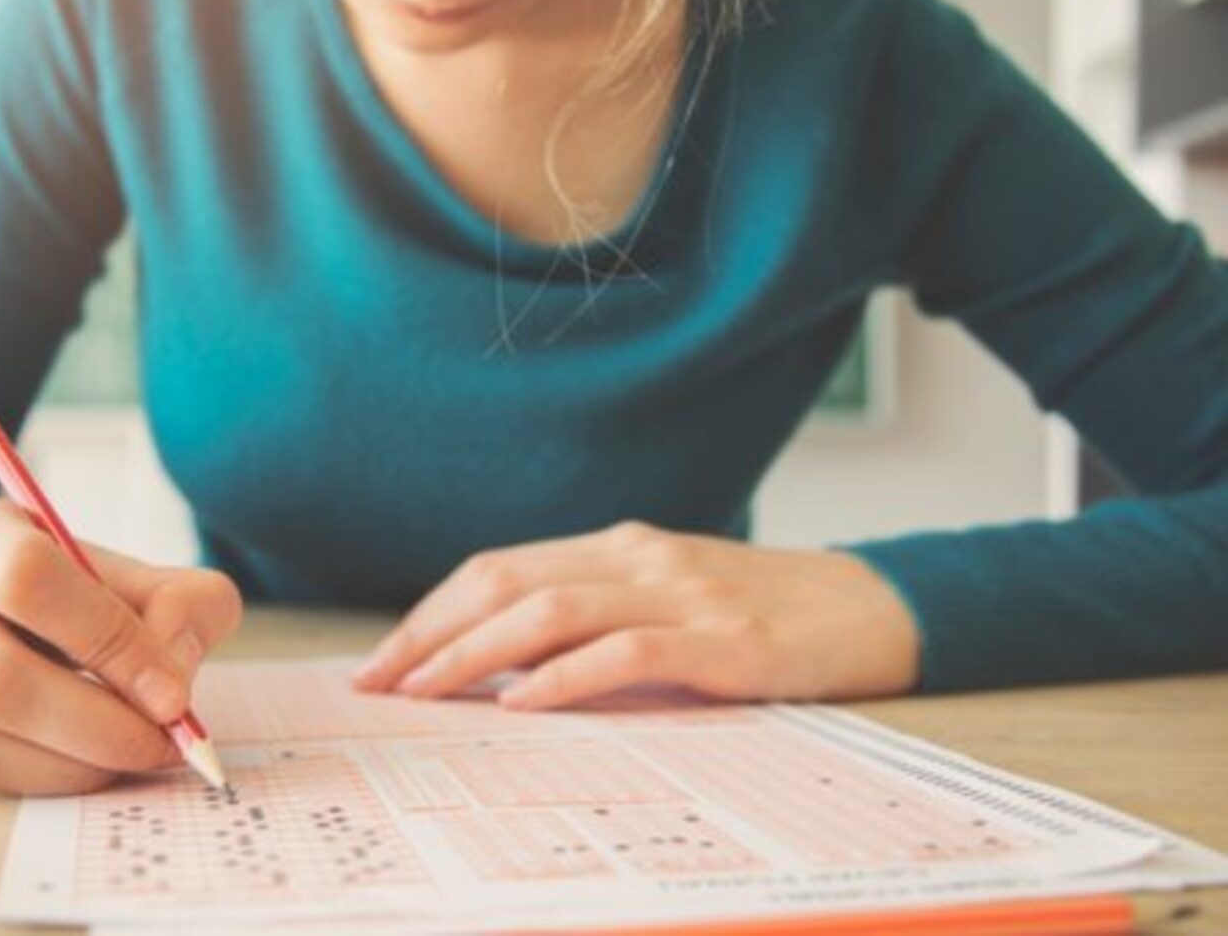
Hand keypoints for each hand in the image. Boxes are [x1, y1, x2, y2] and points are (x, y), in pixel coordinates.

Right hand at [0, 496, 241, 794]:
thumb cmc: (63, 592)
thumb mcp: (129, 576)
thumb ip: (183, 604)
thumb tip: (172, 673)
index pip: (26, 578)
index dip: (107, 642)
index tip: (171, 693)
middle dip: (95, 723)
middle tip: (160, 743)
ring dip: (62, 764)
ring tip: (122, 758)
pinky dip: (29, 780)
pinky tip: (76, 766)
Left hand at [354, 522, 919, 707]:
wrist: (871, 609)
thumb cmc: (758, 614)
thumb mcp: (664, 600)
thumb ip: (593, 615)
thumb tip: (496, 662)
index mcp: (615, 548)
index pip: (497, 569)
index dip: (432, 613)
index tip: (382, 660)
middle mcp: (636, 557)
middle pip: (505, 583)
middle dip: (429, 633)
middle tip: (377, 681)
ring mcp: (679, 594)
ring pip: (550, 611)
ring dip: (474, 653)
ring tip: (424, 691)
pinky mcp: (720, 640)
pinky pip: (625, 652)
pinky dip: (564, 676)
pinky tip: (521, 700)